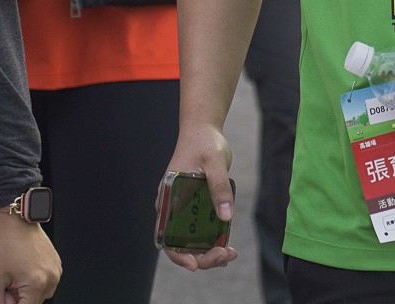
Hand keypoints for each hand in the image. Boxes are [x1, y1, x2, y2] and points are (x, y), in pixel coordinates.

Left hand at [0, 210, 60, 303]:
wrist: (17, 223)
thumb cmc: (6, 245)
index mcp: (36, 284)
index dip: (11, 303)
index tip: (5, 294)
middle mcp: (51, 280)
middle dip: (18, 298)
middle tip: (7, 283)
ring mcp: (56, 273)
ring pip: (39, 296)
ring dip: (27, 292)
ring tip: (16, 275)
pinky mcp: (57, 267)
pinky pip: (46, 284)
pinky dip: (35, 282)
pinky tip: (24, 269)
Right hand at [162, 124, 237, 271]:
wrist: (205, 130)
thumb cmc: (204, 142)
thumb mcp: (214, 162)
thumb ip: (219, 187)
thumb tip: (226, 217)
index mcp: (167, 197)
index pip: (164, 236)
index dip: (177, 254)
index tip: (194, 264)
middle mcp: (172, 207)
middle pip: (180, 243)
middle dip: (201, 256)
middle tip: (225, 255)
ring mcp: (184, 209)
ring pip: (191, 241)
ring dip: (208, 252)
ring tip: (230, 253)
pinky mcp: (196, 207)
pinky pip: (201, 231)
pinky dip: (212, 242)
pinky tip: (227, 246)